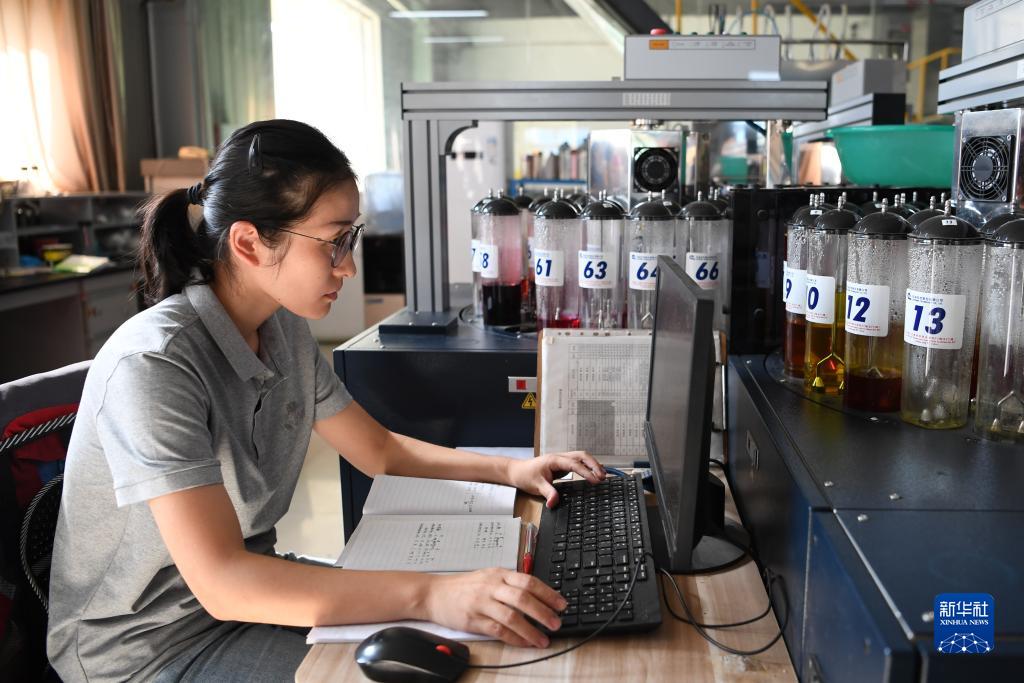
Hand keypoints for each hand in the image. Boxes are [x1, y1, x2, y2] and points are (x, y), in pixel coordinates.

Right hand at [424, 568, 566, 647]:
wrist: (434, 593)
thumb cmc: (464, 586)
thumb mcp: (488, 577)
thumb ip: (510, 584)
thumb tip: (538, 596)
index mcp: (499, 573)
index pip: (528, 581)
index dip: (548, 593)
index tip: (561, 604)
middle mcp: (492, 586)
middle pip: (523, 598)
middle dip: (543, 612)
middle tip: (556, 623)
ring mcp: (482, 603)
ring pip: (512, 616)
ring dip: (531, 630)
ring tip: (543, 639)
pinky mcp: (473, 619)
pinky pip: (498, 630)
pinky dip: (513, 638)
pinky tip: (524, 643)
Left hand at [507, 451, 605, 508]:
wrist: (517, 471)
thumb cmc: (525, 475)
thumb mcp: (536, 486)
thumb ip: (548, 493)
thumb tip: (554, 503)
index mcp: (554, 460)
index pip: (575, 464)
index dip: (586, 472)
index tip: (595, 480)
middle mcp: (560, 457)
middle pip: (582, 455)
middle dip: (594, 464)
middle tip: (603, 477)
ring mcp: (561, 460)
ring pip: (581, 457)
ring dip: (592, 464)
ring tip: (602, 475)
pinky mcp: (562, 465)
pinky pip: (578, 462)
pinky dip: (588, 466)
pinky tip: (594, 473)